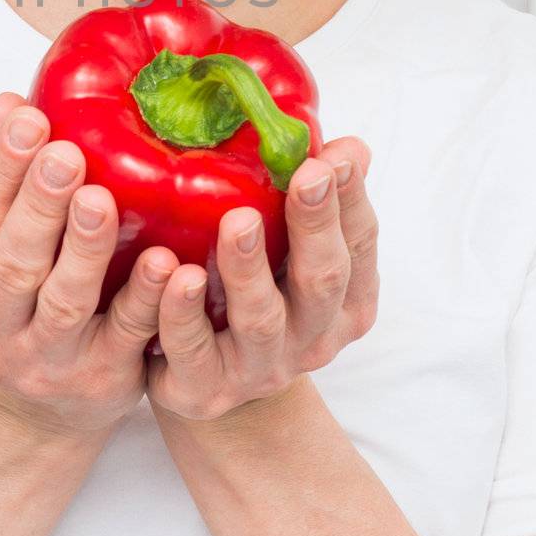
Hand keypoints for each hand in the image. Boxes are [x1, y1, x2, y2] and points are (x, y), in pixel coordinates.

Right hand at [0, 92, 181, 437]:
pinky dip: (145, 298)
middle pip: (13, 263)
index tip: (28, 119)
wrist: (39, 413)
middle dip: (38, 205)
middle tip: (65, 152)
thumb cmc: (20, 303)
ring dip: (85, 249)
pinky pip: (126, 335)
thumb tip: (4, 104)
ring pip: (63, 302)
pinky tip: (167, 261)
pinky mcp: (102, 381)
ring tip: (103, 199)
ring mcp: (47, 361)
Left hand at [146, 136, 377, 422]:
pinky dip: (183, 313)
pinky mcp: (204, 389)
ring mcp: (259, 368)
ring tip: (238, 221)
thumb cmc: (254, 292)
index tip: (336, 155)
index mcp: (345, 300)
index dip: (351, 199)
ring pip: (259, 319)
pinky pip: (192, 351)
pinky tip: (176, 275)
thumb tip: (349, 146)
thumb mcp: (289, 250)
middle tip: (306, 174)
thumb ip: (315, 199)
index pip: (359, 243)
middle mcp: (312, 337)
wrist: (208, 383)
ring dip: (248, 268)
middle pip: (322, 281)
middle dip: (315, 225)